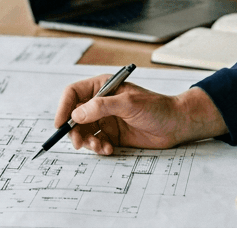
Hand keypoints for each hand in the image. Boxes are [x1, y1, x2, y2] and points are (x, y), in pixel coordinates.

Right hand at [53, 78, 227, 154]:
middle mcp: (101, 102)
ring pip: (83, 132)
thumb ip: (101, 106)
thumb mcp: (128, 103)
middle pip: (74, 116)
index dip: (63, 107)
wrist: (176, 125)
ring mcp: (106, 119)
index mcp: (103, 87)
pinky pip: (95, 142)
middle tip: (79, 143)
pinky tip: (109, 149)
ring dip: (87, 141)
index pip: (73, 93)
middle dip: (74, 131)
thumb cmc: (157, 107)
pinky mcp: (112, 135)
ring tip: (100, 146)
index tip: (60, 124)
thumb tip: (77, 113)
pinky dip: (98, 148)